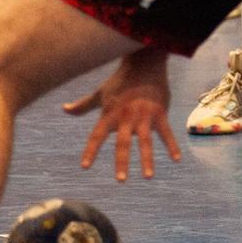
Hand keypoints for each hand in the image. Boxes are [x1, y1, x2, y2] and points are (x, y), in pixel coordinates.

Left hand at [65, 50, 180, 181]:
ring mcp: (144, 115)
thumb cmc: (120, 80)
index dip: (91, 151)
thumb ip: (83, 105)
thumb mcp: (101, 93)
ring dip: (147, 160)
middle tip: (121, 179)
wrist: (144, 62)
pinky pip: (166, 132)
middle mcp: (126, 116)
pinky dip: (172, 146)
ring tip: (148, 176)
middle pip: (123, 143)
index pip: (97, 135)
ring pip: (145, 141)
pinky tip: (176, 159)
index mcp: (110, 113)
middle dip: (122, 161)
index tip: (85, 166)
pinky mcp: (160, 112)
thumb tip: (64, 109)